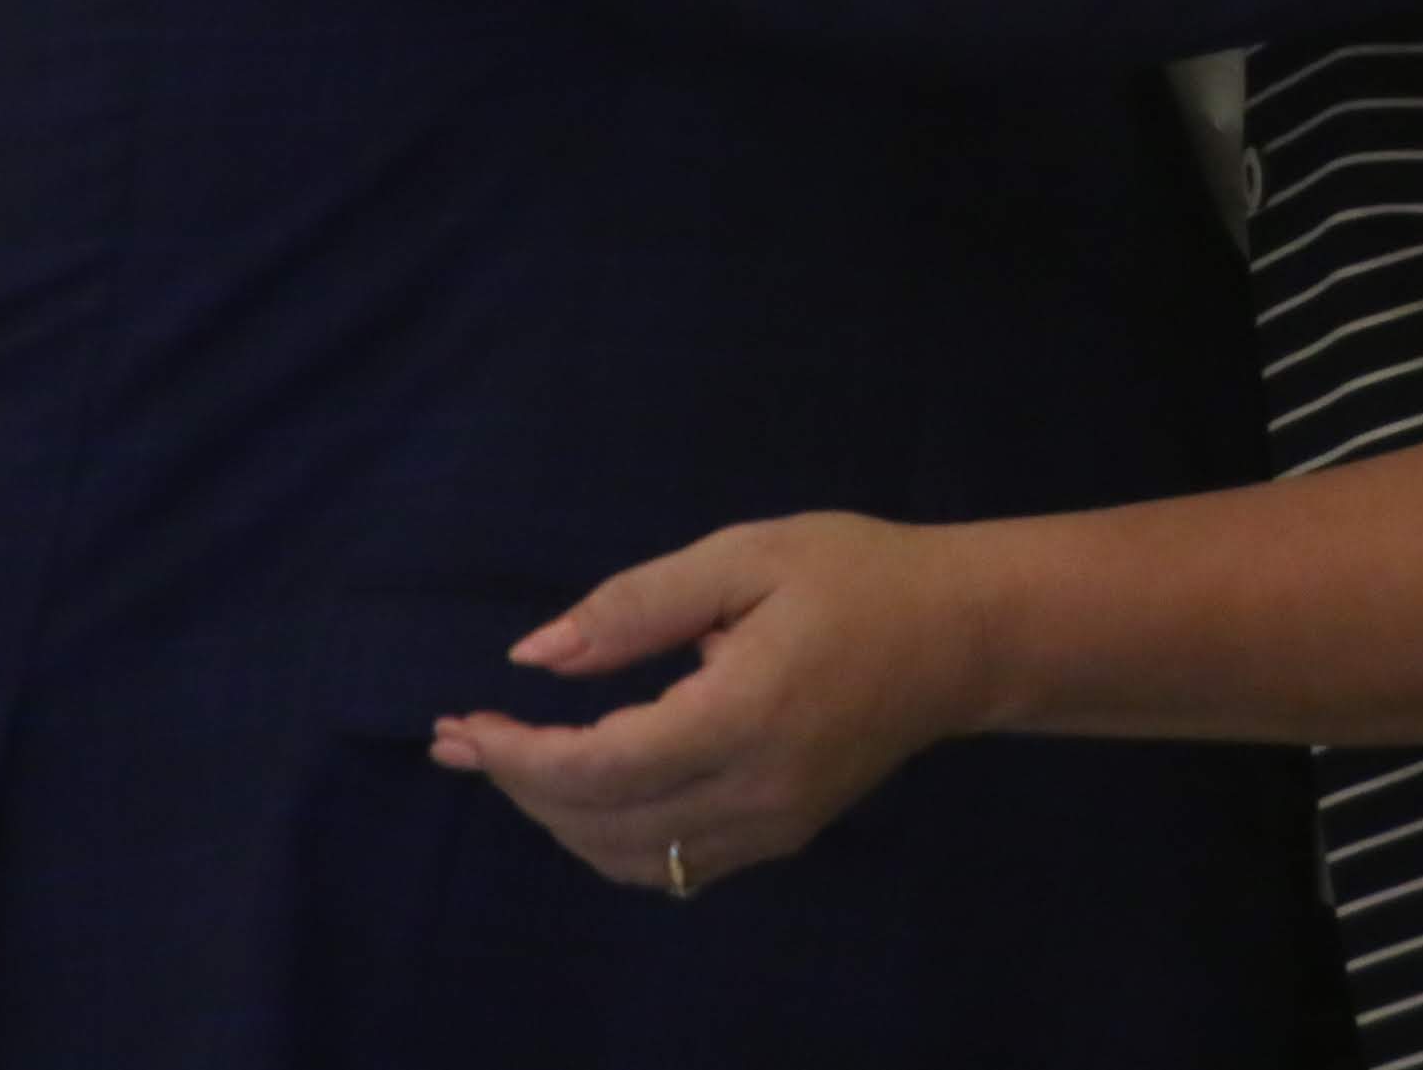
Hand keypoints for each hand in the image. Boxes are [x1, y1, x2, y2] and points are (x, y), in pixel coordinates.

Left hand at [431, 513, 1003, 895]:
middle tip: (459, 740)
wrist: (963, 635)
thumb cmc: (857, 575)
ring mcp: (773, 827)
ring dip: (557, 819)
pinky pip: (673, 865)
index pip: (603, 766)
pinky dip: (608, 838)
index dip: (518, 756)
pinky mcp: (782, 836)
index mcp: (746, 713)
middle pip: (602, 824)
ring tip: (508, 764)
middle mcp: (757, 790)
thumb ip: (638, 606)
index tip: (463, 723)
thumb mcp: (747, 556)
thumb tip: (536, 655)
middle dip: (519, 786)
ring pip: (632, 860)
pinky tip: (582, 790)